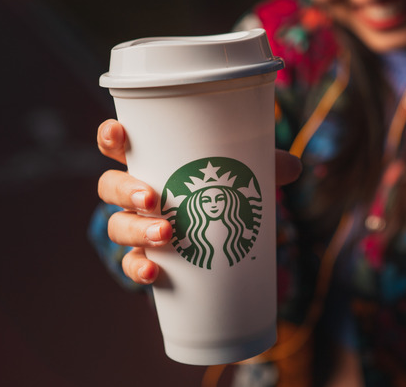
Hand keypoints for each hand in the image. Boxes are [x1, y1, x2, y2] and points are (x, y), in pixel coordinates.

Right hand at [96, 119, 301, 284]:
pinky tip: (153, 272)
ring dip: (136, 230)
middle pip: (110, 186)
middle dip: (126, 190)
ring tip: (165, 235)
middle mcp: (134, 193)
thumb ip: (266, 165)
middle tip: (153, 197)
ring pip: (117, 225)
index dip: (110, 137)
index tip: (118, 132)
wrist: (219, 233)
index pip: (117, 145)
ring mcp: (135, 225)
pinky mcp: (144, 255)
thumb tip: (295, 166)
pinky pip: (130, 263)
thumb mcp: (242, 173)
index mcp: (149, 162)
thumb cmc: (221, 189)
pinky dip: (138, 267)